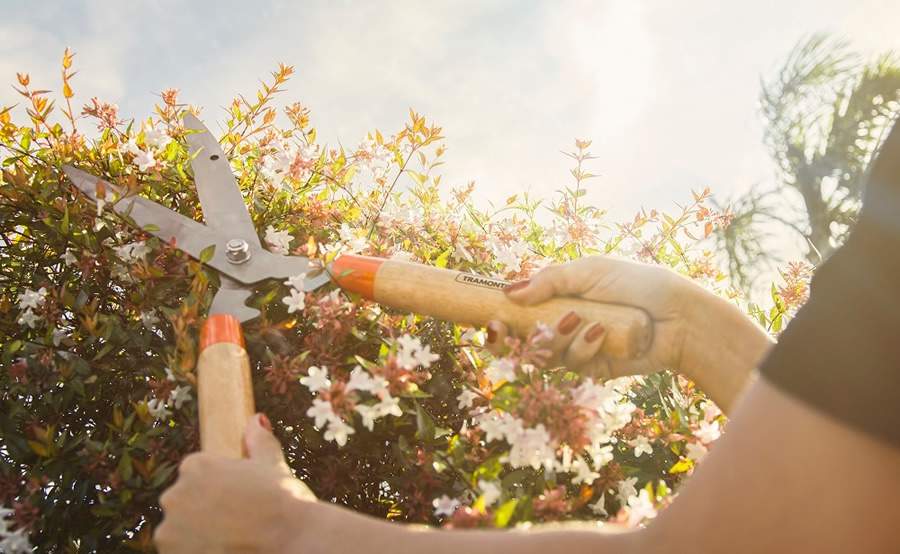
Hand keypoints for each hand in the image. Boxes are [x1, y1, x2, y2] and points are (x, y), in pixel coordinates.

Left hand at [153, 413, 315, 552]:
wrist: (291, 538)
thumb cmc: (284, 500)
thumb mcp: (272, 464)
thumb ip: (258, 441)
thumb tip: (257, 421)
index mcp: (196, 465)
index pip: (194, 476)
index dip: (217, 491)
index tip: (236, 502)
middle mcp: (175, 495)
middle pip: (184, 504)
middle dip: (203, 513)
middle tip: (236, 522)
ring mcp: (169, 529)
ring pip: (179, 533)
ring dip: (197, 537)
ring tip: (230, 540)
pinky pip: (179, 552)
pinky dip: (196, 553)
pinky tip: (222, 550)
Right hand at [489, 256, 772, 410]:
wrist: (678, 315)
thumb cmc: (636, 284)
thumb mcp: (590, 271)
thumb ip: (549, 280)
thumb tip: (508, 292)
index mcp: (556, 299)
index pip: (517, 314)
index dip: (499, 322)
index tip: (492, 322)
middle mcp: (561, 325)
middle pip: (520, 342)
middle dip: (509, 341)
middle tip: (504, 332)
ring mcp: (576, 348)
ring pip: (545, 355)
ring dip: (554, 338)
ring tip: (578, 319)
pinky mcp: (593, 368)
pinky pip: (573, 365)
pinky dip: (582, 348)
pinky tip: (599, 334)